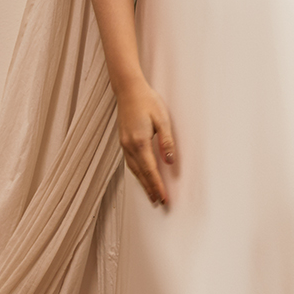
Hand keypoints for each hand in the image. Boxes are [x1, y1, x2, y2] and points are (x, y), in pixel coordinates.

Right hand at [117, 81, 176, 206]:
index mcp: (140, 142)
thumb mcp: (162, 120)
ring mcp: (124, 144)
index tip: (163, 198)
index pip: (150, 170)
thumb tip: (170, 161)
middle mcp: (130, 146)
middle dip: (150, 189)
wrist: (128, 90)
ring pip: (134, 170)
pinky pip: (130, 162)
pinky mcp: (123, 141)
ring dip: (142, 184)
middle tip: (158, 203)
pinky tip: (141, 177)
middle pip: (140, 174)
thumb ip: (166, 142)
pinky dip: (136, 173)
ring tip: (151, 195)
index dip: (157, 186)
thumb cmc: (147, 101)